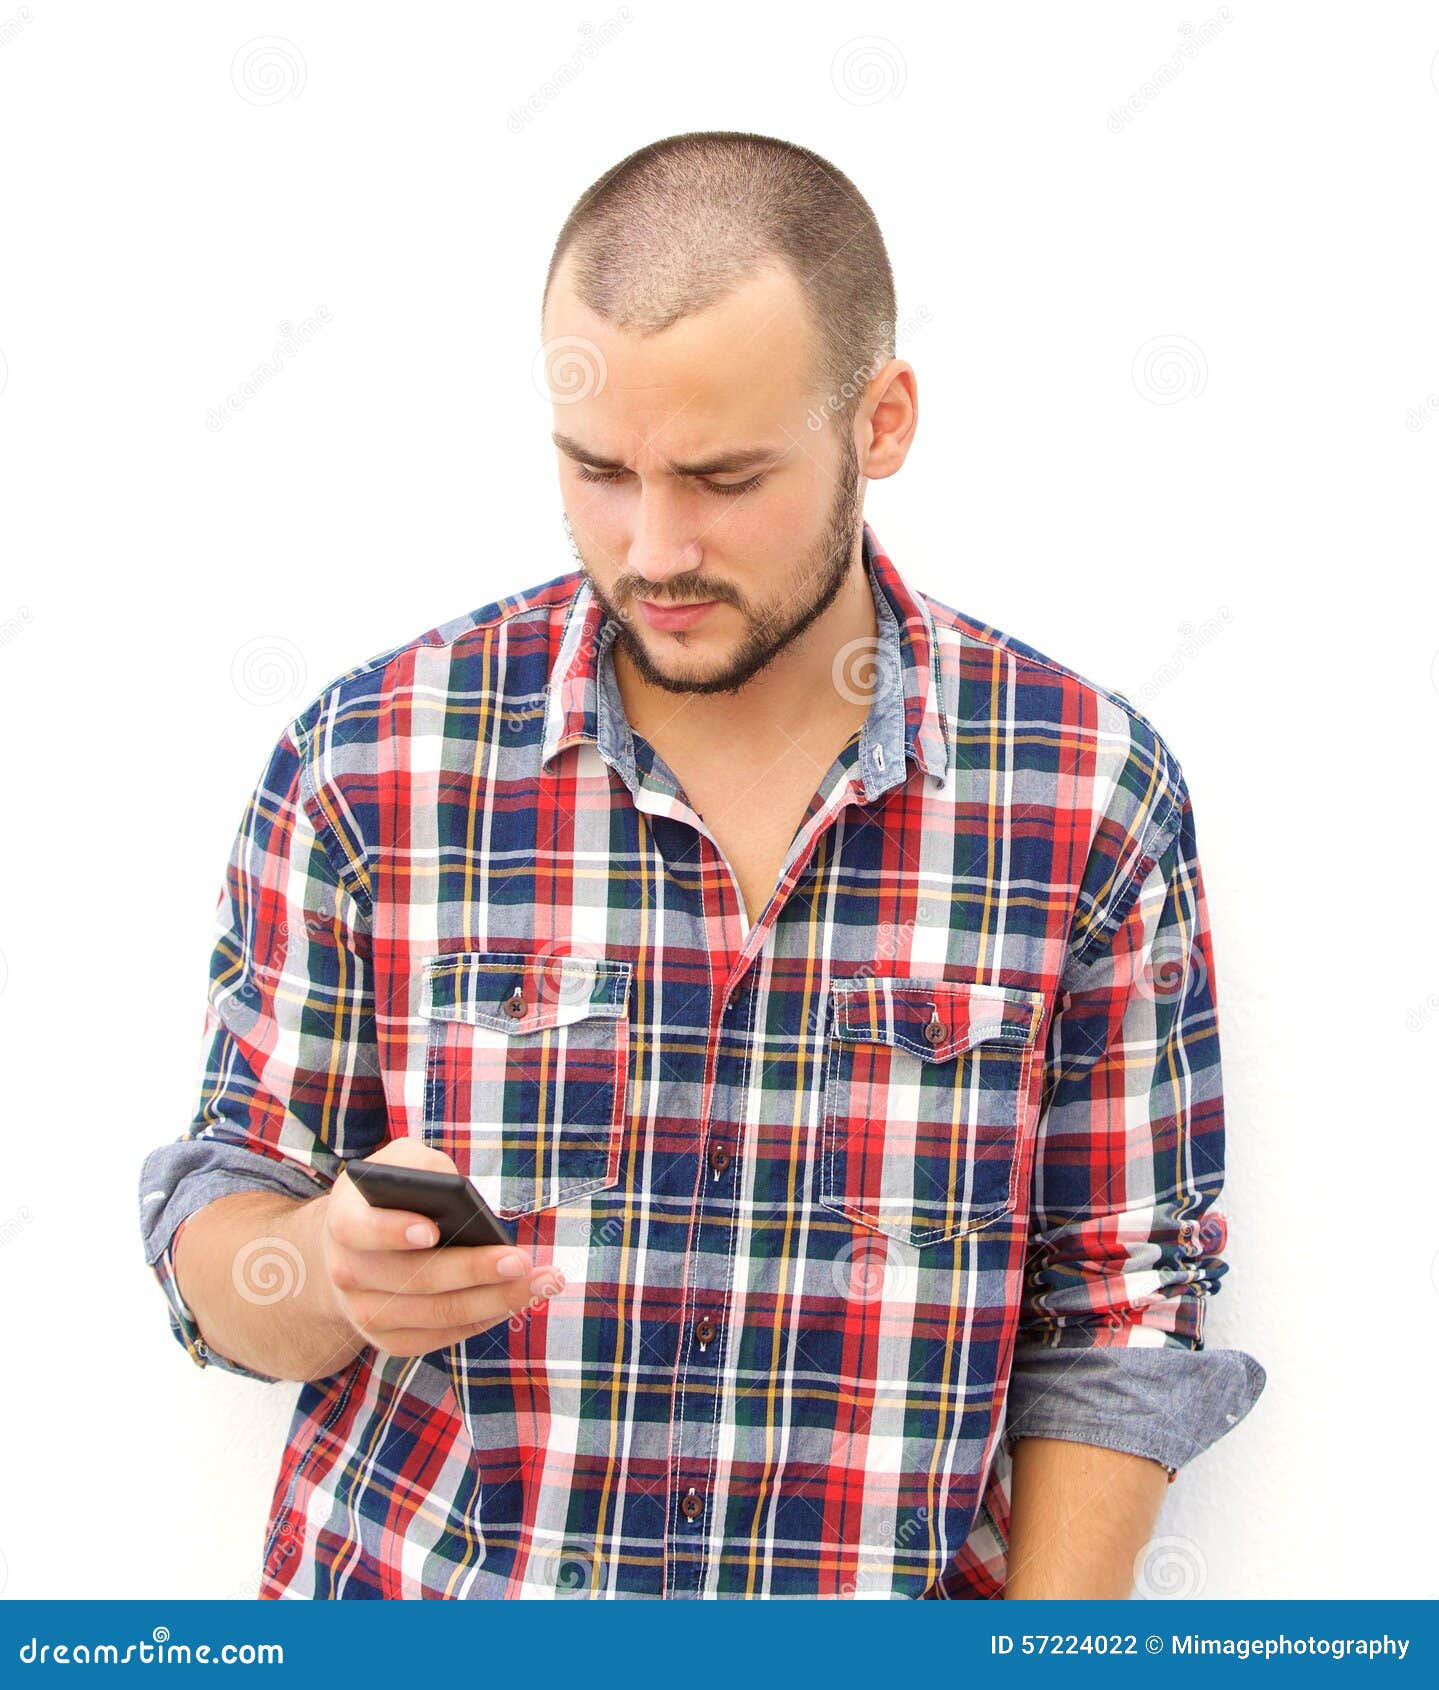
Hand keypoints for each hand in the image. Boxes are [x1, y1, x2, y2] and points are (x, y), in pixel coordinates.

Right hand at [317, 1140, 564, 1356]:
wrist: (353, 1248)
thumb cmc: (391, 1194)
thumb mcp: (400, 1163)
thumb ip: (426, 1169)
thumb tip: (462, 1199)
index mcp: (344, 1220)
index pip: (360, 1228)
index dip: (392, 1231)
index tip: (431, 1231)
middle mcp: (347, 1272)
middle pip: (414, 1279)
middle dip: (472, 1271)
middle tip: (521, 1261)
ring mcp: (364, 1312)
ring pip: (436, 1314)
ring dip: (495, 1300)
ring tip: (542, 1282)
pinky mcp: (388, 1339)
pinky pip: (442, 1335)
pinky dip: (484, 1318)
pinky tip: (519, 1299)